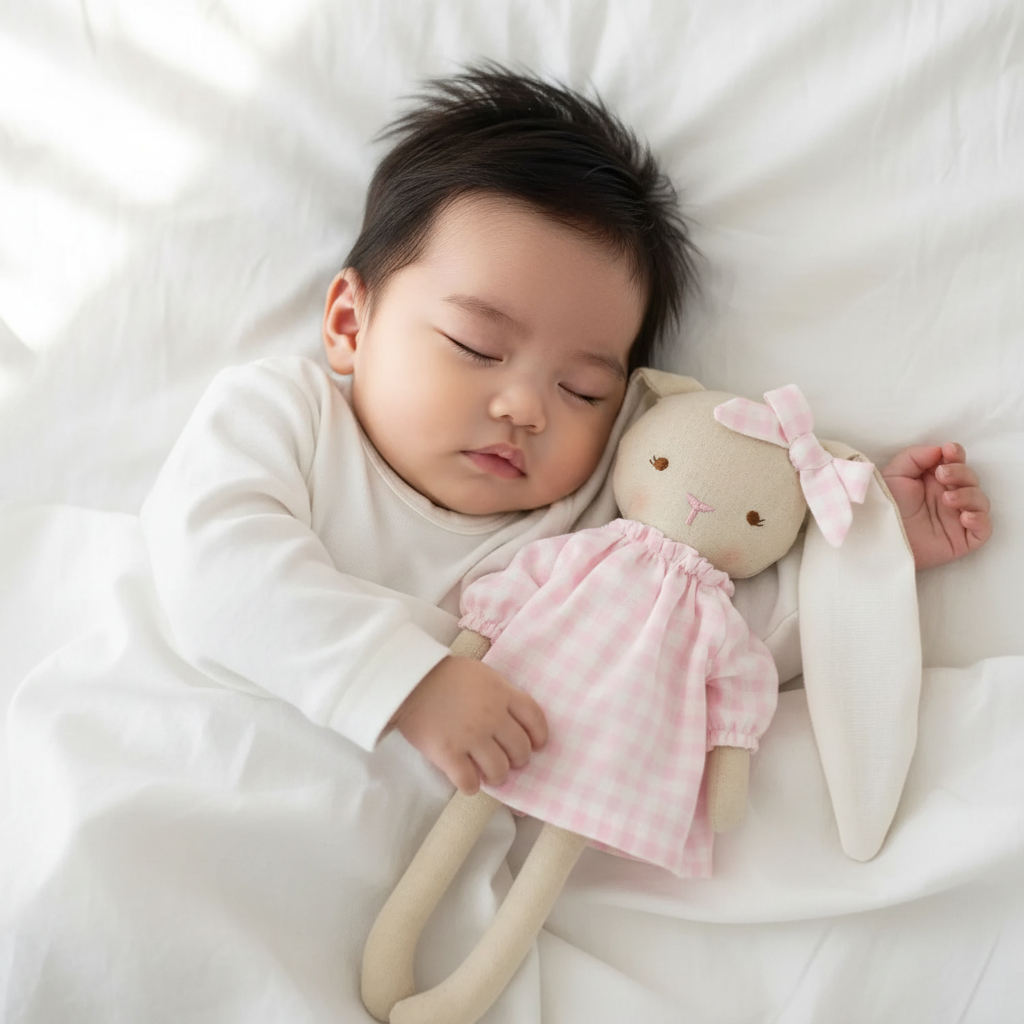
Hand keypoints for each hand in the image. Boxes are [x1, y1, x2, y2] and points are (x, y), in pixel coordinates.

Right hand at [392, 657, 547, 793]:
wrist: (407, 680)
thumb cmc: (444, 675)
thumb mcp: (482, 674)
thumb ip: (501, 694)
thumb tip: (514, 720)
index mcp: (502, 693)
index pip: (535, 719)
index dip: (539, 736)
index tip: (536, 744)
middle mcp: (491, 716)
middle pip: (520, 749)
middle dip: (518, 760)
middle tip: (508, 761)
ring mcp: (471, 736)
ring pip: (499, 770)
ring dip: (497, 776)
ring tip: (489, 774)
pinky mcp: (448, 753)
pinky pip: (469, 782)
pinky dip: (471, 786)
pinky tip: (467, 780)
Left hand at [881, 442, 991, 569]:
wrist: (879, 537)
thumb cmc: (885, 505)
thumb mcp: (894, 475)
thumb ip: (915, 457)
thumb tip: (939, 450)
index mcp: (935, 480)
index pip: (957, 463)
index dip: (957, 454)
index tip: (949, 451)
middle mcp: (949, 496)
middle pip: (971, 479)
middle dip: (961, 473)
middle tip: (941, 475)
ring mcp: (957, 518)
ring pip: (981, 501)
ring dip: (969, 495)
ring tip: (947, 499)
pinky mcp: (962, 539)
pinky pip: (984, 529)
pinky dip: (980, 520)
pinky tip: (964, 517)